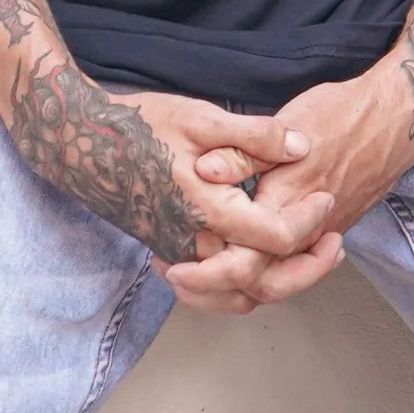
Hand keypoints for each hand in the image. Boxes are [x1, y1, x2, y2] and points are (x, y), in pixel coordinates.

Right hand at [4, 63, 336, 270]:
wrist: (78, 141)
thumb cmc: (141, 124)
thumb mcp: (202, 116)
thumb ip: (255, 136)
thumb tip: (303, 147)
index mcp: (206, 210)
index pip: (275, 239)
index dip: (311, 221)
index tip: (328, 195)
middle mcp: (192, 243)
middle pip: (261, 283)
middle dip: (307, 270)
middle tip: (336, 243)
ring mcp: (177, 252)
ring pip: (235, 296)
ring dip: (278, 283)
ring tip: (309, 253)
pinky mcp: (168, 249)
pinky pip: (213, 289)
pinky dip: (243, 285)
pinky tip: (261, 255)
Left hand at [164, 60, 413, 313]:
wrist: (401, 117)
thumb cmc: (344, 113)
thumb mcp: (293, 121)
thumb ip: (247, 153)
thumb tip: (204, 169)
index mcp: (289, 203)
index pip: (243, 263)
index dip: (205, 274)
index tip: (174, 266)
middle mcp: (307, 230)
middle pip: (260, 287)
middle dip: (214, 292)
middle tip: (180, 277)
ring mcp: (322, 233)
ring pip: (278, 282)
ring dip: (236, 286)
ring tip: (202, 272)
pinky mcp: (332, 227)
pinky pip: (294, 266)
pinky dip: (264, 272)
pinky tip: (239, 255)